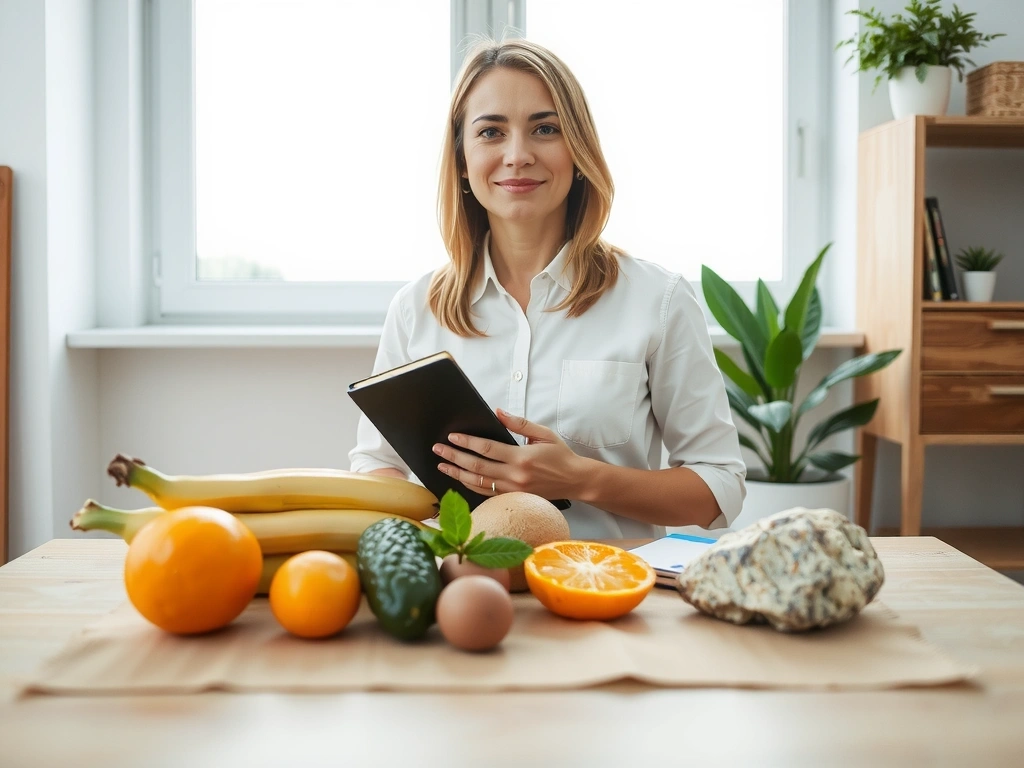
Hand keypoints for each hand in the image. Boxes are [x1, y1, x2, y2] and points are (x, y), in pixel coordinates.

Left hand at [432, 408, 586, 499]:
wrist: (576, 481)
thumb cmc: (561, 456)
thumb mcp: (543, 434)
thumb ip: (519, 423)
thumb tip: (498, 412)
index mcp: (521, 457)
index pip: (486, 449)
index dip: (467, 442)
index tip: (452, 437)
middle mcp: (515, 476)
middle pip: (476, 466)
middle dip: (454, 457)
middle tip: (438, 450)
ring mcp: (513, 490)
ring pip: (477, 482)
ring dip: (457, 473)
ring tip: (442, 466)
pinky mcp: (514, 498)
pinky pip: (486, 493)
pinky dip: (470, 485)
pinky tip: (460, 479)